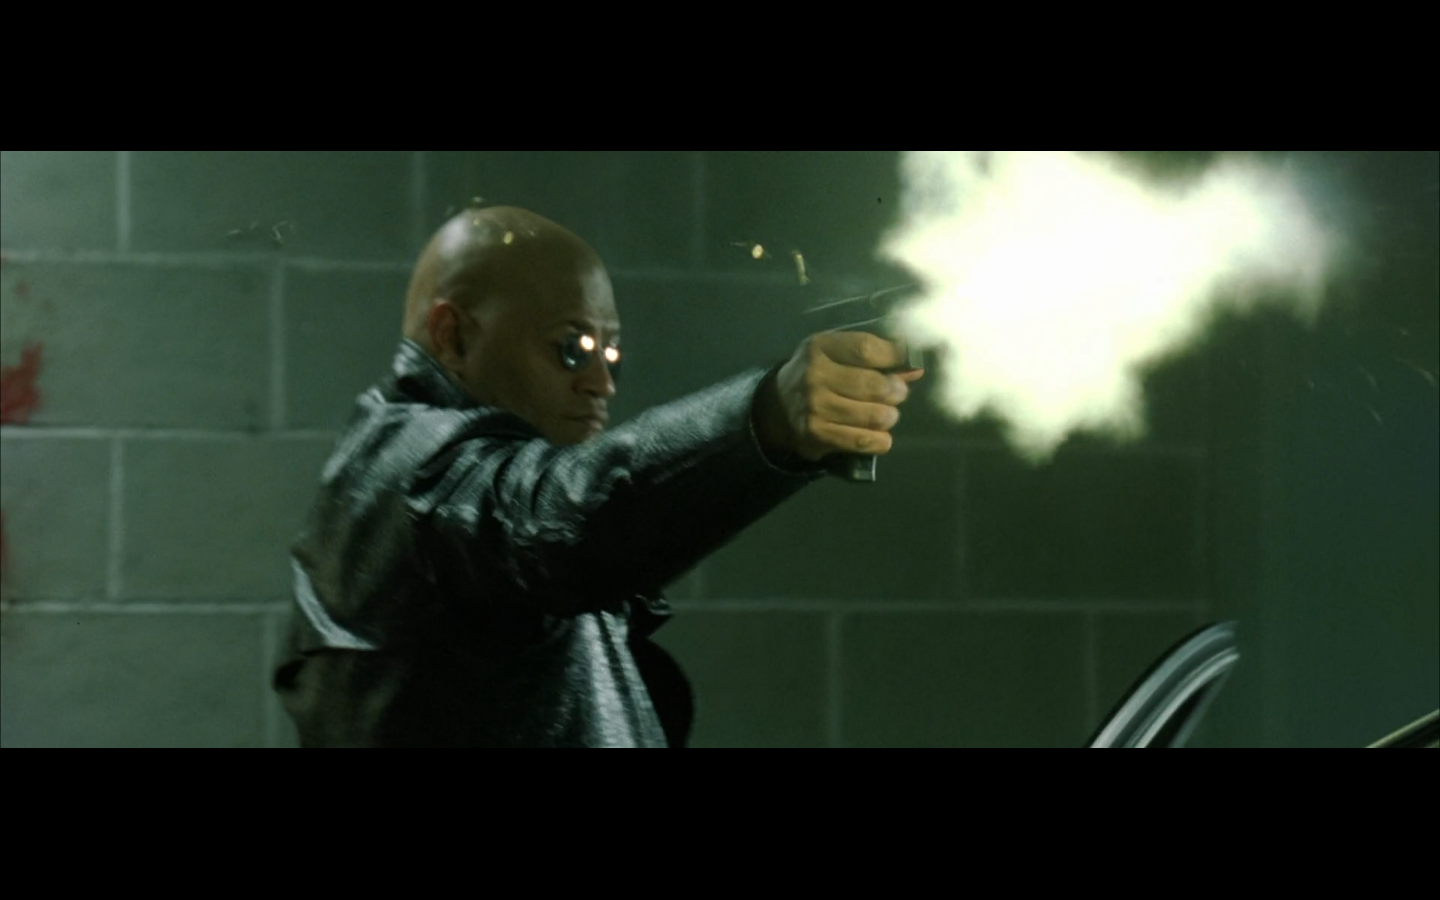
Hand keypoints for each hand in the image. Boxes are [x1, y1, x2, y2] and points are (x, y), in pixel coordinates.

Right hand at [755, 332, 925, 462]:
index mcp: (820, 347)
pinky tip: (879, 435)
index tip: (908, 362)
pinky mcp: (818, 434)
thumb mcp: (836, 355)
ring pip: (875, 415)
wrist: (778, 408)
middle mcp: (815, 375)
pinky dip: (880, 440)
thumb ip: (873, 358)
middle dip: (896, 391)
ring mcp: (815, 407)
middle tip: (897, 394)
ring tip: (886, 415)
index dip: (894, 356)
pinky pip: (864, 440)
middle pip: (875, 385)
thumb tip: (915, 368)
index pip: (866, 349)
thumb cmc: (818, 375)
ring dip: (889, 417)